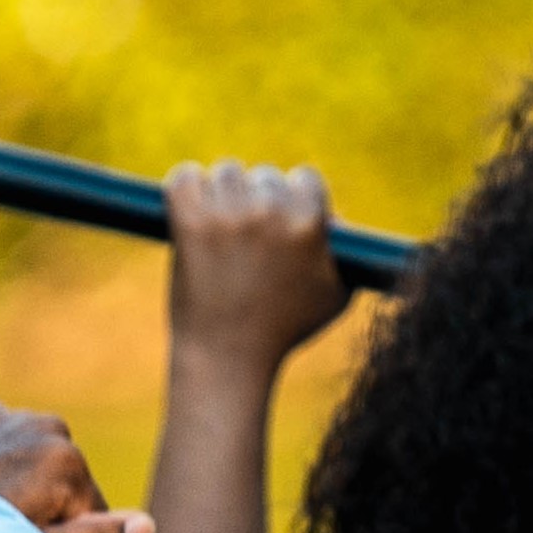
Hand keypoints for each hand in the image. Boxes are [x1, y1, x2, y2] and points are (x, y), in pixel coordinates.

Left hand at [0, 400, 154, 532]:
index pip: (97, 514)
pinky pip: (13, 449)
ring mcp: (11, 414)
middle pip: (71, 486)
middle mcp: (45, 423)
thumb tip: (148, 527)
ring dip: (30, 494)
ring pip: (43, 468)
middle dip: (52, 518)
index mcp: (66, 456)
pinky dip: (4, 472)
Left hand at [167, 161, 347, 374]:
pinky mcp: (189, 221)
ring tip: (220, 234)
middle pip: (264, 175)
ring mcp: (227, 215)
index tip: (282, 222)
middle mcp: (269, 211)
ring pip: (225, 173)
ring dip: (222, 196)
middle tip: (247, 238)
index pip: (305, 178)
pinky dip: (186, 187)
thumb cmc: (284, 330)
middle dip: (258, 201)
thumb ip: (348, 254)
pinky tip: (191, 212)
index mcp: (308, 222)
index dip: (295, 200)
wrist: (228, 359)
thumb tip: (335, 220)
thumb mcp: (334, 296)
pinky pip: (184, 177)